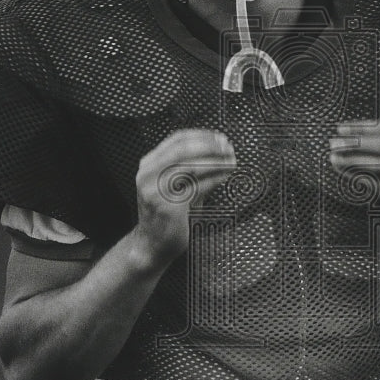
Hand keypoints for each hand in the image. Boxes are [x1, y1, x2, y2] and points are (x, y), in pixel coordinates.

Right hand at [134, 128, 236, 263]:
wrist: (152, 243)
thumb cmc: (167, 212)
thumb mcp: (173, 183)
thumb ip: (189, 166)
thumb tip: (218, 150)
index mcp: (148, 165)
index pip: (176, 139)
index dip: (201, 135)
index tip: (219, 137)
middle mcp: (149, 175)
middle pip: (183, 148)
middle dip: (210, 146)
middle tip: (228, 147)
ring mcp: (157, 190)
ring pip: (192, 166)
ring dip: (216, 161)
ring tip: (231, 161)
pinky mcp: (170, 206)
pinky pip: (198, 186)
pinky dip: (215, 178)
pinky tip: (225, 176)